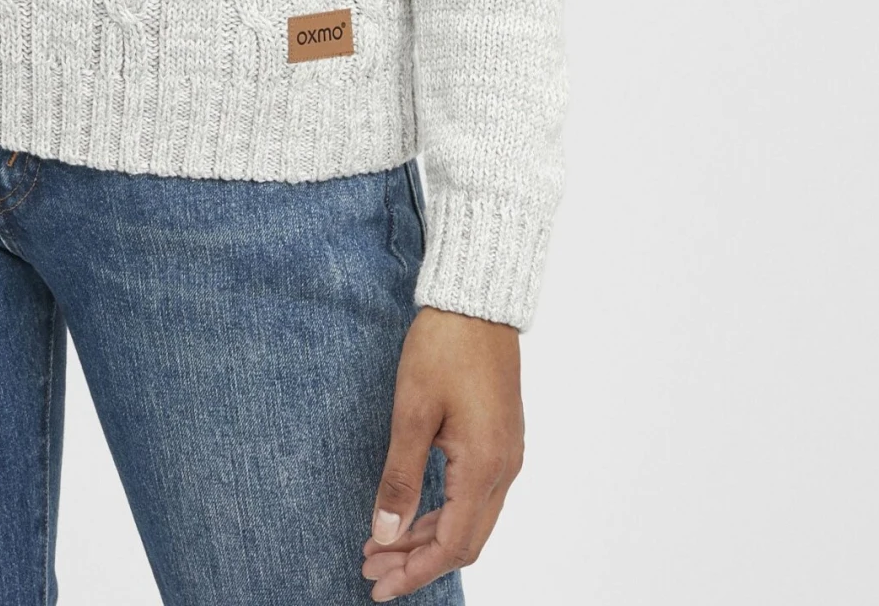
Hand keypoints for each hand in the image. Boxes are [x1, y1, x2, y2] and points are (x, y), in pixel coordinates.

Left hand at [361, 305, 524, 597]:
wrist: (476, 301)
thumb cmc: (444, 347)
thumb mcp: (412, 412)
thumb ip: (400, 477)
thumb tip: (386, 534)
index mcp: (485, 467)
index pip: (452, 545)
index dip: (414, 572)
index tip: (378, 585)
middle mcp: (505, 469)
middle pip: (464, 541)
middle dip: (418, 562)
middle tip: (372, 568)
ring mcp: (507, 455)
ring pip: (470, 519)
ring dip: (428, 538)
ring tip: (383, 544)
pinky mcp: (501, 440)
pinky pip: (475, 496)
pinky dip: (443, 513)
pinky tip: (413, 513)